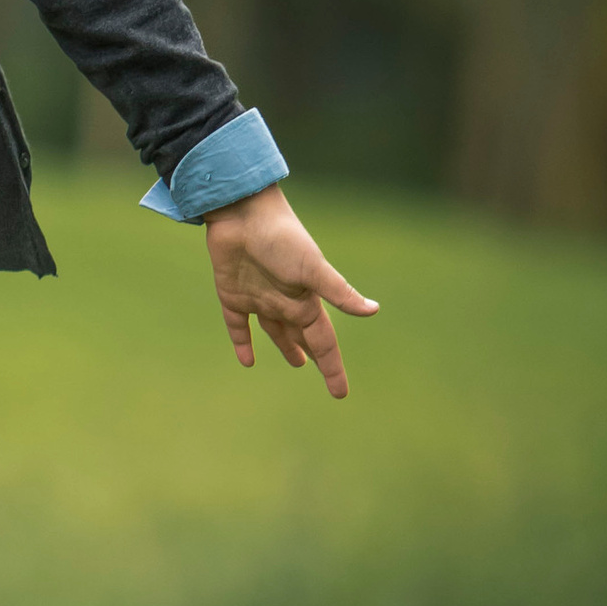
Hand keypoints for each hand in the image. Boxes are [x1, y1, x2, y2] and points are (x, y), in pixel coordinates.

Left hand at [203, 184, 377, 398]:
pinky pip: (238, 326)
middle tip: (325, 375)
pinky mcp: (232, 294)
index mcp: (306, 300)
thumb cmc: (282, 238)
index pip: (323, 342)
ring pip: (275, 331)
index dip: (331, 367)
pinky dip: (243, 342)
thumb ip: (339, 292)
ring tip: (296, 362)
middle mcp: (285, 301)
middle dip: (316, 356)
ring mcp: (259, 298)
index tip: (340, 392)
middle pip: (302, 338)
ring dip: (286, 346)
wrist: (242, 213)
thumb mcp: (312, 270)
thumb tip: (373, 311)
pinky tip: (246, 360)